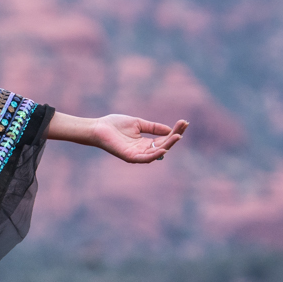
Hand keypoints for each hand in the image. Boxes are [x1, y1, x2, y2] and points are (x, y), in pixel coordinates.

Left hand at [52, 113, 187, 162]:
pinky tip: (164, 149)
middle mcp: (143, 150)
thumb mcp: (138, 123)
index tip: (184, 122)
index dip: (174, 131)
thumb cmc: (114, 125)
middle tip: (184, 126)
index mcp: (144, 142)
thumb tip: (169, 129)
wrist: (98, 128)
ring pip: (157, 153)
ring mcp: (137, 155)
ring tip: (178, 136)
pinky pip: (145, 159)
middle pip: (163, 145)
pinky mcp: (130, 157)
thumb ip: (152, 127)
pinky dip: (155, 155)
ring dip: (169, 145)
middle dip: (174, 136)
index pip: (164, 139)